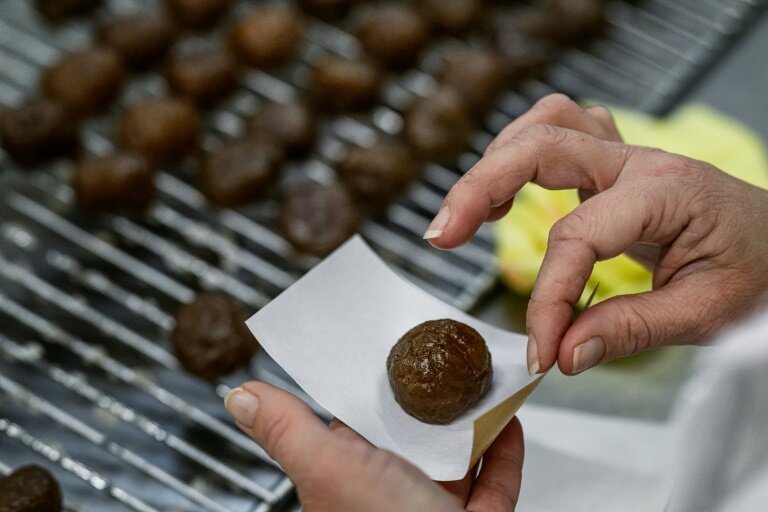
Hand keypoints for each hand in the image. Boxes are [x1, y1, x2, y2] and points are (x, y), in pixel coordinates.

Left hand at [225, 382, 524, 510]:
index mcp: (351, 475)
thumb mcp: (329, 469)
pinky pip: (497, 477)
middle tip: (449, 357)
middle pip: (414, 433)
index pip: (358, 420)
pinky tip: (508, 421)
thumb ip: (288, 430)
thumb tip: (239, 396)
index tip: (393, 350)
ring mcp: (437, 506)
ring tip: (483, 378)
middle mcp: (391, 491)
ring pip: (459, 451)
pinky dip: (505, 449)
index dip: (375, 387)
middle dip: (433, 399)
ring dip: (474, 416)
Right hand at [424, 94, 767, 374]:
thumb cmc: (759, 273)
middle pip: (543, 144)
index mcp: (667, 192)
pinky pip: (558, 136)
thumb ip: (630, 331)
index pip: (579, 237)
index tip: (541, 353)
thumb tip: (565, 354)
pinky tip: (502, 200)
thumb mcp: (707, 314)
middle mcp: (640, 162)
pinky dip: (518, 158)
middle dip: (481, 187)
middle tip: (442, 238)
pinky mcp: (615, 167)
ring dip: (497, 160)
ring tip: (468, 217)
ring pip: (548, 122)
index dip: (548, 299)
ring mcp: (627, 157)